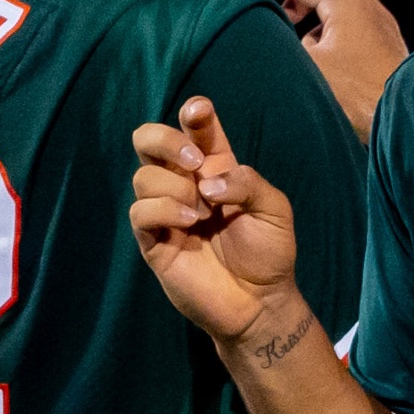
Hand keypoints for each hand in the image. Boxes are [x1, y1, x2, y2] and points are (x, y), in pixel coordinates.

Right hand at [129, 101, 304, 346]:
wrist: (260, 301)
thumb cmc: (269, 252)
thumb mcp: (274, 209)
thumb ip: (247, 183)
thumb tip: (207, 182)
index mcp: (216, 169)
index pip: (195, 130)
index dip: (194, 114)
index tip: (199, 112)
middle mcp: (186, 184)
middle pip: (149, 141)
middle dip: (164, 139)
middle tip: (194, 162)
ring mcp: (166, 211)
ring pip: (143, 176)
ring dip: (173, 186)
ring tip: (201, 212)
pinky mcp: (153, 240)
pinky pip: (139, 211)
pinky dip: (162, 210)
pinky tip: (189, 222)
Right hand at [241, 0, 411, 140]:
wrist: (405, 121)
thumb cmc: (359, 97)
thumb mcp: (308, 68)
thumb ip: (284, 44)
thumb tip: (270, 35)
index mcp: (349, 6)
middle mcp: (371, 10)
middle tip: (279, 9)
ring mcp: (385, 28)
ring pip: (347, 2)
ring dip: (319, 11)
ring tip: (297, 35)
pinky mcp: (390, 48)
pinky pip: (359, 24)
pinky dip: (335, 27)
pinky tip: (324, 55)